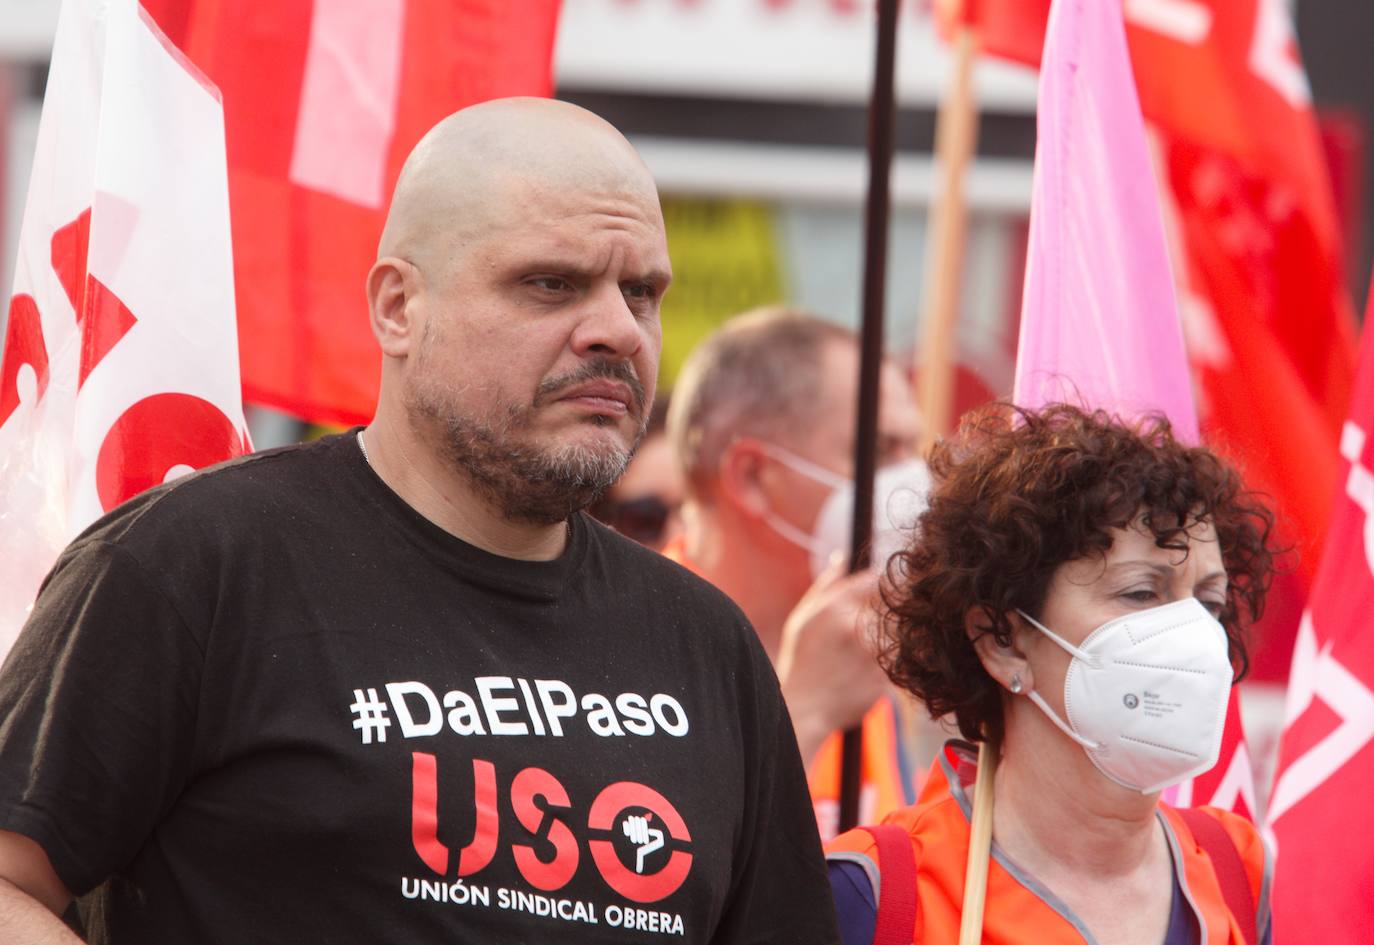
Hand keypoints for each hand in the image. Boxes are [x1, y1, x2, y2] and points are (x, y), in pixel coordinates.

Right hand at [777, 556, 891, 764]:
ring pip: (897, 637)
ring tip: (861, 657)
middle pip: (892, 609)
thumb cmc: (801, 662)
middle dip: (886, 616)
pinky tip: (865, 676)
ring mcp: (874, 656)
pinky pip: (897, 664)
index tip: (882, 592)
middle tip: (867, 634)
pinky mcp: (886, 679)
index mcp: (836, 609)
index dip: (881, 586)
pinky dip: (888, 667)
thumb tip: (842, 556)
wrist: (803, 712)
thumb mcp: (803, 619)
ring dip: (889, 643)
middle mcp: (857, 629)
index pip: (876, 581)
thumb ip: (826, 585)